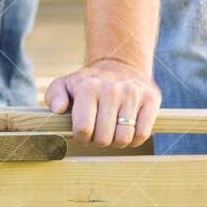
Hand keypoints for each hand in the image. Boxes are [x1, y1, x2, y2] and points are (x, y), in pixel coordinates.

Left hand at [44, 58, 160, 147]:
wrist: (120, 65)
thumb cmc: (88, 83)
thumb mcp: (65, 85)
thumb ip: (54, 96)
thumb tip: (59, 109)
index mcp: (88, 87)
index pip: (84, 130)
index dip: (82, 137)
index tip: (83, 131)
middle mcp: (112, 89)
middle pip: (104, 139)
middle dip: (98, 140)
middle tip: (99, 131)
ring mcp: (133, 93)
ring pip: (124, 139)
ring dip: (116, 141)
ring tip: (112, 128)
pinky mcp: (151, 99)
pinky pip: (142, 134)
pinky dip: (134, 138)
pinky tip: (128, 127)